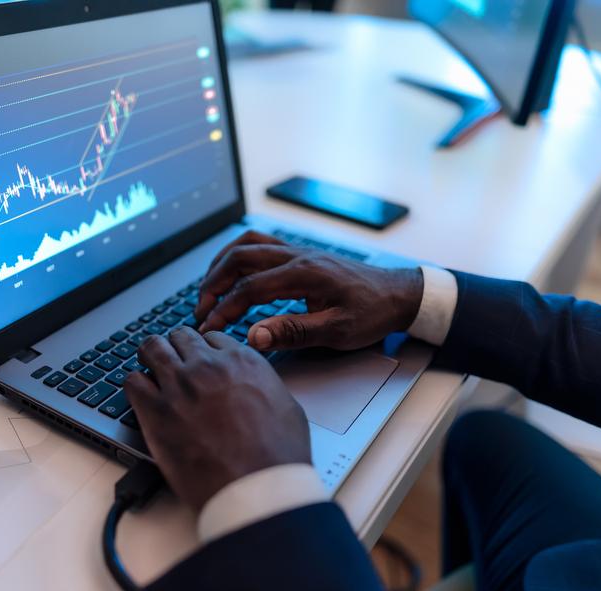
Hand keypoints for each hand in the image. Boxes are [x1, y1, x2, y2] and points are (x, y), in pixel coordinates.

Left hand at [123, 327, 309, 512]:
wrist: (256, 487)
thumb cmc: (276, 456)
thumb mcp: (285, 406)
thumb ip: (263, 385)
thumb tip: (253, 385)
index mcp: (241, 361)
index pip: (211, 338)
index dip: (203, 350)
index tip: (199, 360)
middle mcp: (207, 366)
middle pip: (179, 337)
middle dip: (176, 347)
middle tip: (173, 362)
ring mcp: (179, 386)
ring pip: (152, 348)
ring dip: (151, 356)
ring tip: (151, 369)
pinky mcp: (156, 411)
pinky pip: (132, 381)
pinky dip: (136, 384)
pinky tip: (142, 395)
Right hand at [195, 230, 423, 351]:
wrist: (399, 294)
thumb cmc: (373, 313)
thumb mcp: (337, 331)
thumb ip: (294, 332)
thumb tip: (255, 336)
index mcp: (305, 274)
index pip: (250, 288)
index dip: (224, 309)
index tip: (210, 328)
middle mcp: (297, 256)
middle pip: (239, 258)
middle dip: (213, 283)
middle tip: (201, 309)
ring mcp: (298, 251)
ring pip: (247, 246)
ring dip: (221, 265)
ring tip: (208, 289)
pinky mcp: (300, 255)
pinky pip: (259, 245)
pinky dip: (237, 257)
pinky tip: (231, 273)